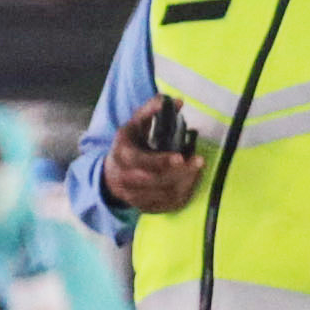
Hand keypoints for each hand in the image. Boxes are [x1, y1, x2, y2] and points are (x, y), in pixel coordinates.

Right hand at [101, 98, 202, 215]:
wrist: (110, 176)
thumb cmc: (129, 146)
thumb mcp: (134, 125)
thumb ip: (152, 110)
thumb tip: (178, 101)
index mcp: (122, 156)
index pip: (140, 162)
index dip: (160, 161)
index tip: (180, 157)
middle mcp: (125, 179)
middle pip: (155, 180)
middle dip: (180, 172)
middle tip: (199, 161)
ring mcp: (134, 197)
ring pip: (164, 194)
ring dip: (185, 182)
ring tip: (197, 169)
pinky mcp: (146, 207)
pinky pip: (168, 205)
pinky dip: (184, 194)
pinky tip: (191, 181)